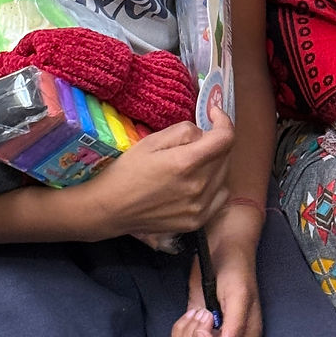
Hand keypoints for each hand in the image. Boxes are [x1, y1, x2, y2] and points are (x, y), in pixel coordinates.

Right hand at [80, 107, 233, 241]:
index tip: (213, 114)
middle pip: (225, 155)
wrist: (110, 209)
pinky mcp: (197, 222)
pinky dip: (216, 183)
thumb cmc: (128, 171)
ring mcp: (199, 207)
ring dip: (216, 162)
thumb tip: (204, 132)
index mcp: (186, 163)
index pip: (225, 138)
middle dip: (215, 140)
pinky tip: (199, 181)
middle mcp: (198, 186)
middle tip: (198, 138)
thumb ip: (184, 131)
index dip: (223, 121)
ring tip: (196, 160)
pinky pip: (221, 195)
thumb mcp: (152, 140)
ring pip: (224, 174)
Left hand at [170, 206, 262, 336]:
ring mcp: (210, 336)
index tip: (204, 331)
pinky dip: (178, 332)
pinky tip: (188, 312)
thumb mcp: (239, 293)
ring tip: (196, 312)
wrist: (221, 247)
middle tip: (202, 314)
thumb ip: (236, 322)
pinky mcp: (194, 327)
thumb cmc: (235, 268)